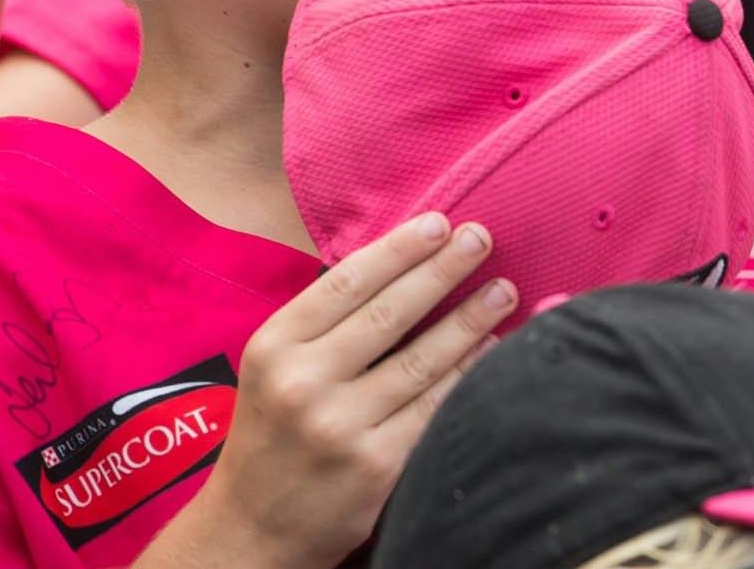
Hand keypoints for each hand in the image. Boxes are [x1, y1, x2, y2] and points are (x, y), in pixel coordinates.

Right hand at [170, 213, 514, 568]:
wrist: (249, 529)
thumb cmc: (273, 432)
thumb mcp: (273, 366)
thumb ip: (325, 322)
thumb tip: (405, 263)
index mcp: (274, 346)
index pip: (348, 281)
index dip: (400, 248)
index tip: (440, 222)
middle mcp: (304, 383)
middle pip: (391, 313)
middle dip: (444, 269)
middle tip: (483, 237)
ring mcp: (341, 428)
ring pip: (423, 360)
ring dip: (472, 319)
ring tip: (504, 290)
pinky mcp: (376, 468)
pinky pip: (435, 408)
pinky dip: (469, 374)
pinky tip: (492, 350)